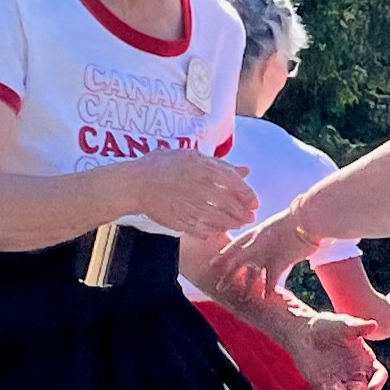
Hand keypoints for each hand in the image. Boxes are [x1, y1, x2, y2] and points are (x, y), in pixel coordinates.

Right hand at [123, 152, 257, 237]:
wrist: (135, 184)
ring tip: (238, 224)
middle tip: (249, 217)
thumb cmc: (163, 166)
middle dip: (244, 213)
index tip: (255, 203)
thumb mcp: (192, 157)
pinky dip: (215, 231)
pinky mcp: (180, 221)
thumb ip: (221, 165)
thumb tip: (247, 171)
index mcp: (202, 168)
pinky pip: (204, 230)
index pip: (235, 184)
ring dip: (233, 224)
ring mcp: (188, 206)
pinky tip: (219, 230)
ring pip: (220, 220)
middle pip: (230, 205)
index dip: (249, 196)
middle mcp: (197, 187)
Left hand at [216, 209, 320, 295]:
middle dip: (227, 276)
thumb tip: (271, 236)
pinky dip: (268, 288)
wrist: (307, 219)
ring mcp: (266, 254)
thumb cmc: (298, 217)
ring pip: (251, 275)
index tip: (213, 263)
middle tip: (219, 287)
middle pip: (236, 263)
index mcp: (255, 233)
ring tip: (242, 298)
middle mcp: (256, 245)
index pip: (234, 246)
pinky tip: (266, 297)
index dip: (223, 255)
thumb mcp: (277, 224)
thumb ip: (271, 233)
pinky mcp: (279, 262)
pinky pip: (270, 279)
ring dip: (246, 287)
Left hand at [272, 306, 383, 389]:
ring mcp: (339, 381)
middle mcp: (354, 373)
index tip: (372, 388)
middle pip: (364, 389)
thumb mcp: (343, 324)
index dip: (379, 382)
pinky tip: (322, 388)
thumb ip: (358, 327)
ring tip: (335, 384)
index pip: (379, 374)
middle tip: (351, 385)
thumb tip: (374, 325)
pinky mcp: (323, 387)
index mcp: (364, 359)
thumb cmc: (326, 325)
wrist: (302, 333)